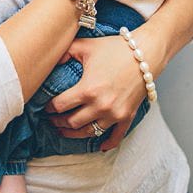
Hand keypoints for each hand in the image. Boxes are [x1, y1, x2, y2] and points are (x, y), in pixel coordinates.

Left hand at [43, 34, 148, 150]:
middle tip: (52, 120)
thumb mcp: (86, 46)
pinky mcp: (127, 116)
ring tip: (65, 131)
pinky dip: (106, 143)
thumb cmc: (115, 48)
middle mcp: (100, 106)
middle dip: (58, 122)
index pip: (60, 106)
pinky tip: (99, 146)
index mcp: (87, 89)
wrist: (146, 54)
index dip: (49, 108)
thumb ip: (65, 52)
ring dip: (74, 134)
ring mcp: (114, 114)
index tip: (46, 108)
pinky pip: (115, 137)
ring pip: (89, 132)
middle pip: (72, 122)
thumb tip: (51, 59)